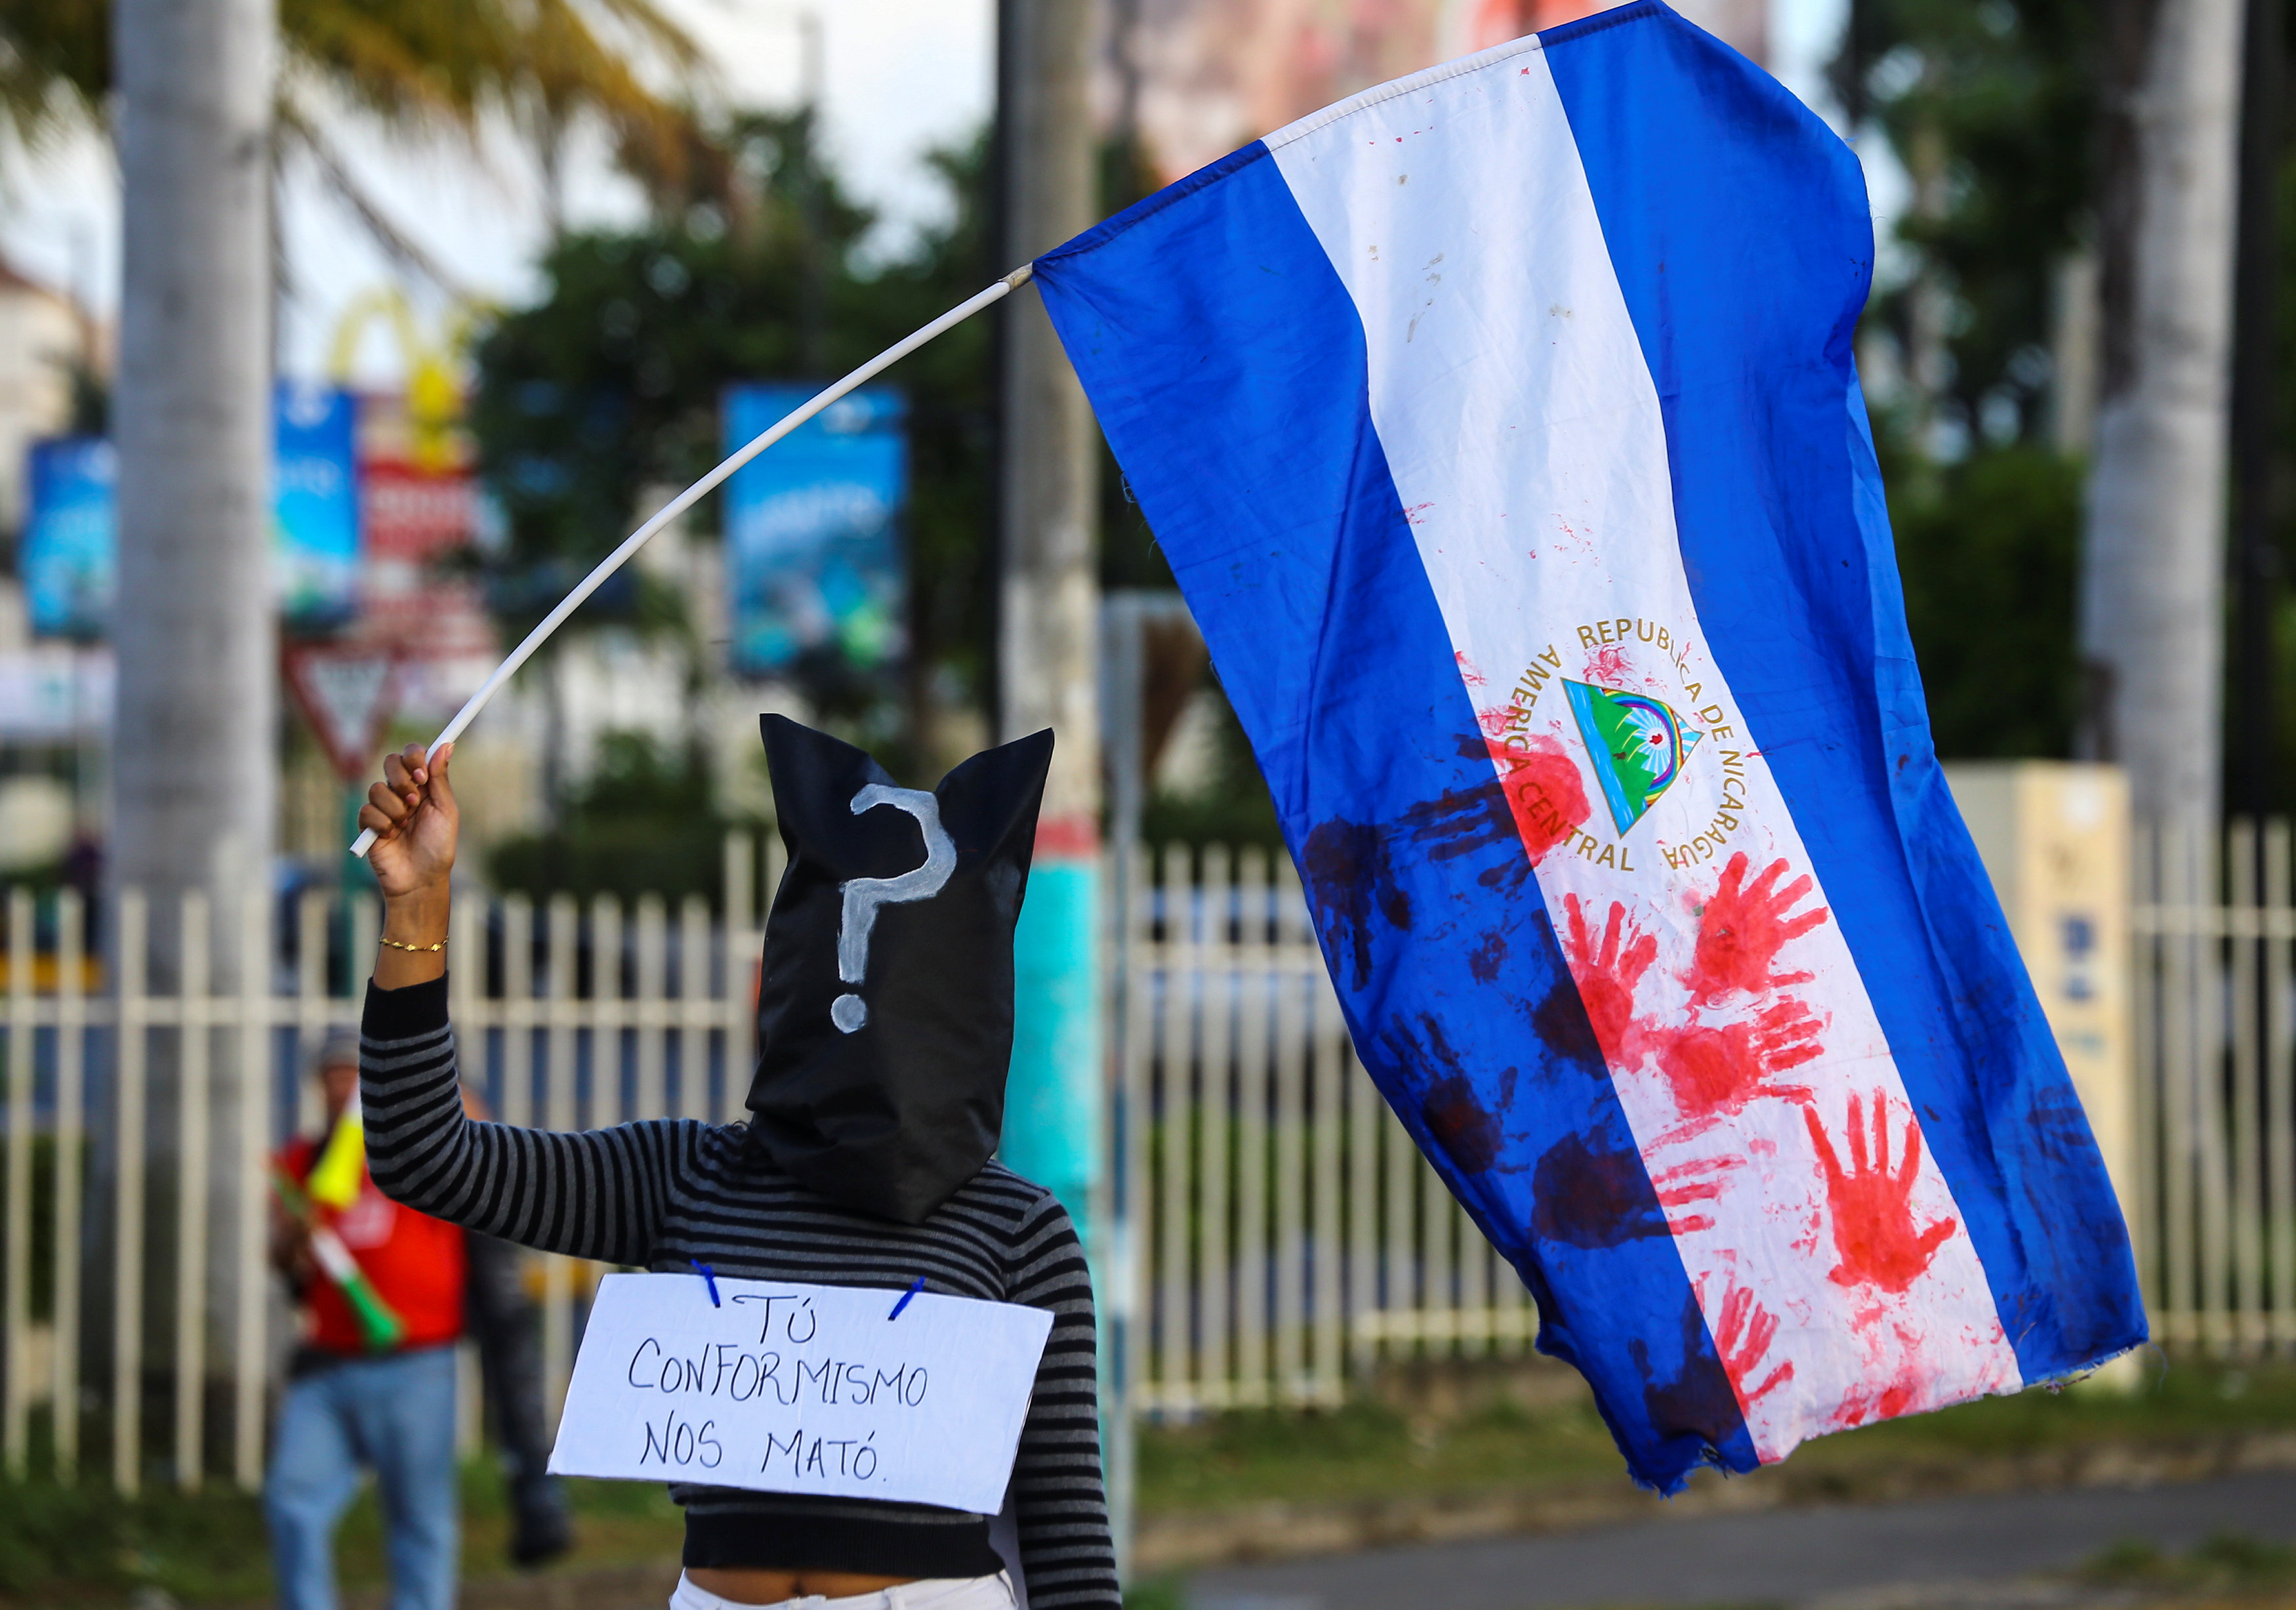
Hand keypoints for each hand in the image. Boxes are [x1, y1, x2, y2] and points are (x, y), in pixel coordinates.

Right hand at [360, 743, 456, 902]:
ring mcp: (383, 806)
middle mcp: (402, 791)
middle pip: (391, 762)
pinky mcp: (368, 823)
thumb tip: (446, 745)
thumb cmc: (438, 846)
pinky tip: (391, 836)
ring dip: (395, 809)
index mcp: (423, 785)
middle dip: (402, 780)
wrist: (421, 878)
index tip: (422, 775)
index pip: (412, 754)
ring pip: (377, 788)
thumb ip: (440, 778)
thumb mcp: (445, 811)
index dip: (414, 757)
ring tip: (404, 826)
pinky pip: (367, 810)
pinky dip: (382, 824)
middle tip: (415, 801)